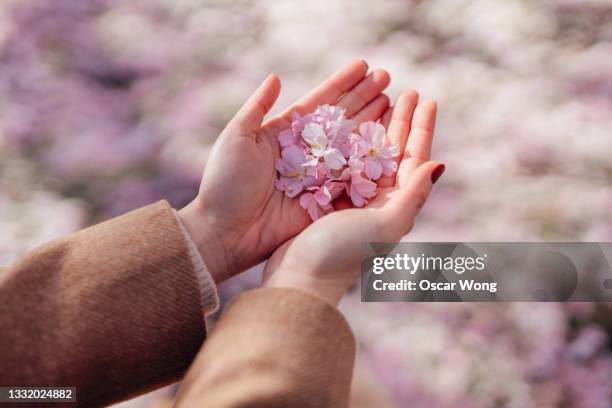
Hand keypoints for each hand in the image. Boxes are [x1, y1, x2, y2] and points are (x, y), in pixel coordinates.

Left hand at [179, 61, 391, 281]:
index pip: (321, 101)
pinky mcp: (327, 198)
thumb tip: (275, 76)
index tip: (364, 65)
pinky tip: (390, 140)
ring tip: (395, 101)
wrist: (226, 230)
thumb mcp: (236, 138)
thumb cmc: (226, 183)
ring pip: (353, 143)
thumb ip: (257, 107)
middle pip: (342, 118)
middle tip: (388, 77)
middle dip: (365, 97)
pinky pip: (355, 175)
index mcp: (286, 132)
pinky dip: (372, 159)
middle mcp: (308, 150)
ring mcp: (320, 174)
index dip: (343, 83)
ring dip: (373, 121)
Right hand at [262, 93, 443, 304]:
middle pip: (395, 153)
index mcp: (396, 206)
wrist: (300, 280)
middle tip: (407, 91)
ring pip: (371, 154)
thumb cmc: (341, 254)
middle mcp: (379, 203)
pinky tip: (348, 125)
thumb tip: (440, 164)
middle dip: (403, 122)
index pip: (415, 159)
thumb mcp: (383, 225)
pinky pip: (345, 162)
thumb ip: (413, 196)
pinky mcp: (328, 201)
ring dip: (378, 127)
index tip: (427, 99)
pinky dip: (350, 141)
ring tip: (382, 100)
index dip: (422, 128)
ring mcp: (354, 202)